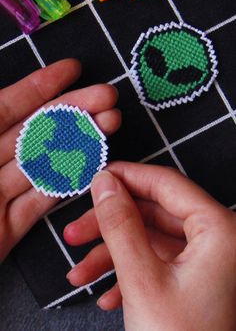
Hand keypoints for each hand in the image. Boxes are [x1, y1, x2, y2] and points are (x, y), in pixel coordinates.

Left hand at [0, 59, 120, 261]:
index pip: (6, 107)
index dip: (39, 86)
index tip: (72, 70)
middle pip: (33, 133)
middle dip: (72, 111)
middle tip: (107, 97)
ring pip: (44, 165)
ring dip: (78, 145)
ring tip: (109, 124)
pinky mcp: (6, 231)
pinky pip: (41, 203)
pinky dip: (66, 184)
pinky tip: (91, 166)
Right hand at [64, 162, 235, 330]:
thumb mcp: (142, 280)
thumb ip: (121, 224)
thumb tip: (105, 184)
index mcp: (219, 230)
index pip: (166, 184)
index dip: (127, 177)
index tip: (98, 177)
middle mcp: (217, 239)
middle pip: (153, 214)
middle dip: (109, 225)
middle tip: (76, 231)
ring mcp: (205, 261)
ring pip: (149, 241)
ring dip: (112, 255)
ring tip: (79, 273)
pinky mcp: (192, 279)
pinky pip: (155, 262)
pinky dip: (128, 273)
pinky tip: (106, 293)